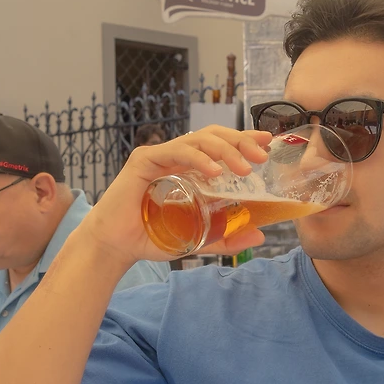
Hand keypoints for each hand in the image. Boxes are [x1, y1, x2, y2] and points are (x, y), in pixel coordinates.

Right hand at [79, 126, 272, 266]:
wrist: (116, 247)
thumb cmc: (152, 238)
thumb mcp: (198, 239)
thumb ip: (226, 238)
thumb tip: (259, 237)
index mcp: (188, 168)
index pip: (219, 145)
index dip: (243, 140)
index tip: (266, 143)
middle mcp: (175, 157)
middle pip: (213, 136)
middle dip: (240, 141)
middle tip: (261, 156)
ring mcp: (159, 156)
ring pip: (198, 140)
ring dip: (225, 150)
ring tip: (244, 168)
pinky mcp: (143, 160)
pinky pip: (175, 151)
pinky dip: (197, 158)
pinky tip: (214, 171)